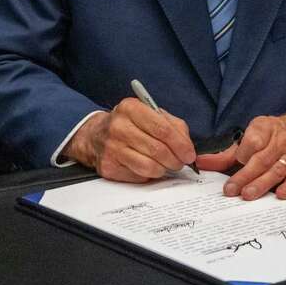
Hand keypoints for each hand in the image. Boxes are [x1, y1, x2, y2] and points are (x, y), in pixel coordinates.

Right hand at [64, 99, 196, 181]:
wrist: (96, 136)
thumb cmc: (130, 124)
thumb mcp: (151, 115)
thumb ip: (173, 126)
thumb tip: (187, 148)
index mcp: (131, 108)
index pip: (162, 129)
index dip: (180, 144)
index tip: (190, 154)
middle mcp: (118, 126)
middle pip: (157, 150)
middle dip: (175, 160)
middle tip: (180, 163)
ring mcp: (111, 148)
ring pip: (149, 167)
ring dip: (163, 169)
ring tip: (165, 165)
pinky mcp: (108, 166)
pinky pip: (139, 176)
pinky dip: (149, 175)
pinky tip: (148, 167)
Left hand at [196, 106, 285, 200]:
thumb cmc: (278, 133)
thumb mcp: (254, 134)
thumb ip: (228, 153)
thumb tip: (202, 163)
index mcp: (265, 129)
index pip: (252, 141)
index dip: (244, 153)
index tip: (237, 161)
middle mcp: (280, 142)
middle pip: (260, 160)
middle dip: (244, 176)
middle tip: (231, 190)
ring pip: (276, 170)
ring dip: (262, 184)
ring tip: (248, 195)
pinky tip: (279, 195)